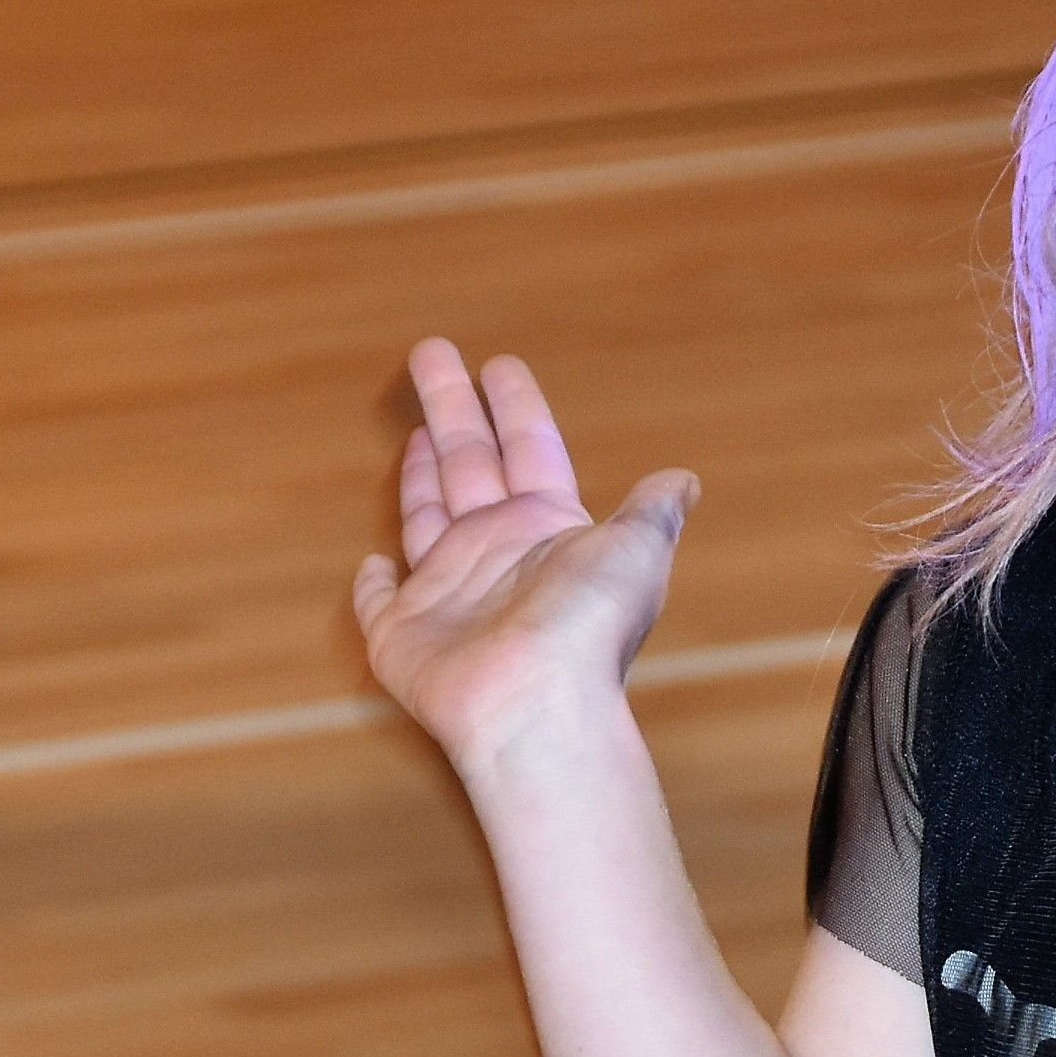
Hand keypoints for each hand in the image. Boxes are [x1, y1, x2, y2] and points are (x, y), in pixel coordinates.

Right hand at [350, 338, 696, 779]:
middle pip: (468, 462)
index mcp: (547, 526)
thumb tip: (684, 480)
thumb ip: (650, 511)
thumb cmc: (587, 626)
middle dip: (450, 407)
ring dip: (420, 473)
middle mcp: (497, 552)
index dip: (515, 404)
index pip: (529, 448)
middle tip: (431, 352)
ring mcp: (448, 591)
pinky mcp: (403, 633)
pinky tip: (372, 561)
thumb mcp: (637, 551)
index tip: (499, 363)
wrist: (537, 704)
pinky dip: (372, 583)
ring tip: (414, 430)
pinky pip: (379, 601)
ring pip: (427, 514)